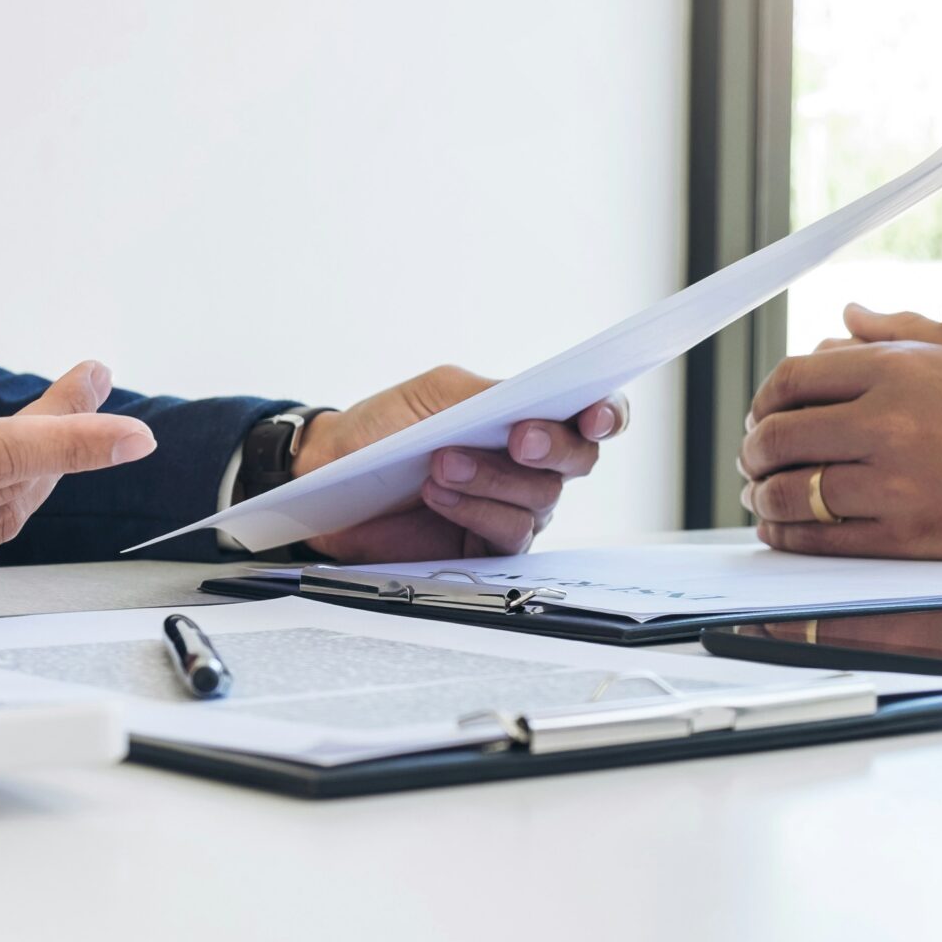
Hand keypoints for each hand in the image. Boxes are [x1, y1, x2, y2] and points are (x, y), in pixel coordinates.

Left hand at [290, 365, 628, 560]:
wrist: (334, 474)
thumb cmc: (387, 428)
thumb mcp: (439, 394)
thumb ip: (491, 394)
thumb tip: (533, 399)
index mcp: (529, 416)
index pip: (591, 415)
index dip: (607, 414)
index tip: (595, 416)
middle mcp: (532, 464)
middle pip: (578, 460)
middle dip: (553, 447)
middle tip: (518, 438)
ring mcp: (514, 507)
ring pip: (540, 498)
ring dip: (492, 478)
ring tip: (441, 464)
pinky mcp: (488, 547)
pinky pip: (507, 534)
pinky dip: (474, 510)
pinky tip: (437, 493)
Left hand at [740, 280, 941, 559]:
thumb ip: (901, 331)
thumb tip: (846, 317)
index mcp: (898, 367)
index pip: (792, 380)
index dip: (762, 402)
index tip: (761, 417)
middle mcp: (890, 421)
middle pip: (778, 437)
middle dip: (753, 453)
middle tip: (752, 462)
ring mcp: (897, 483)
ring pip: (791, 493)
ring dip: (763, 499)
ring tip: (763, 499)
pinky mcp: (908, 538)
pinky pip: (820, 541)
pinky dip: (788, 538)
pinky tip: (784, 533)